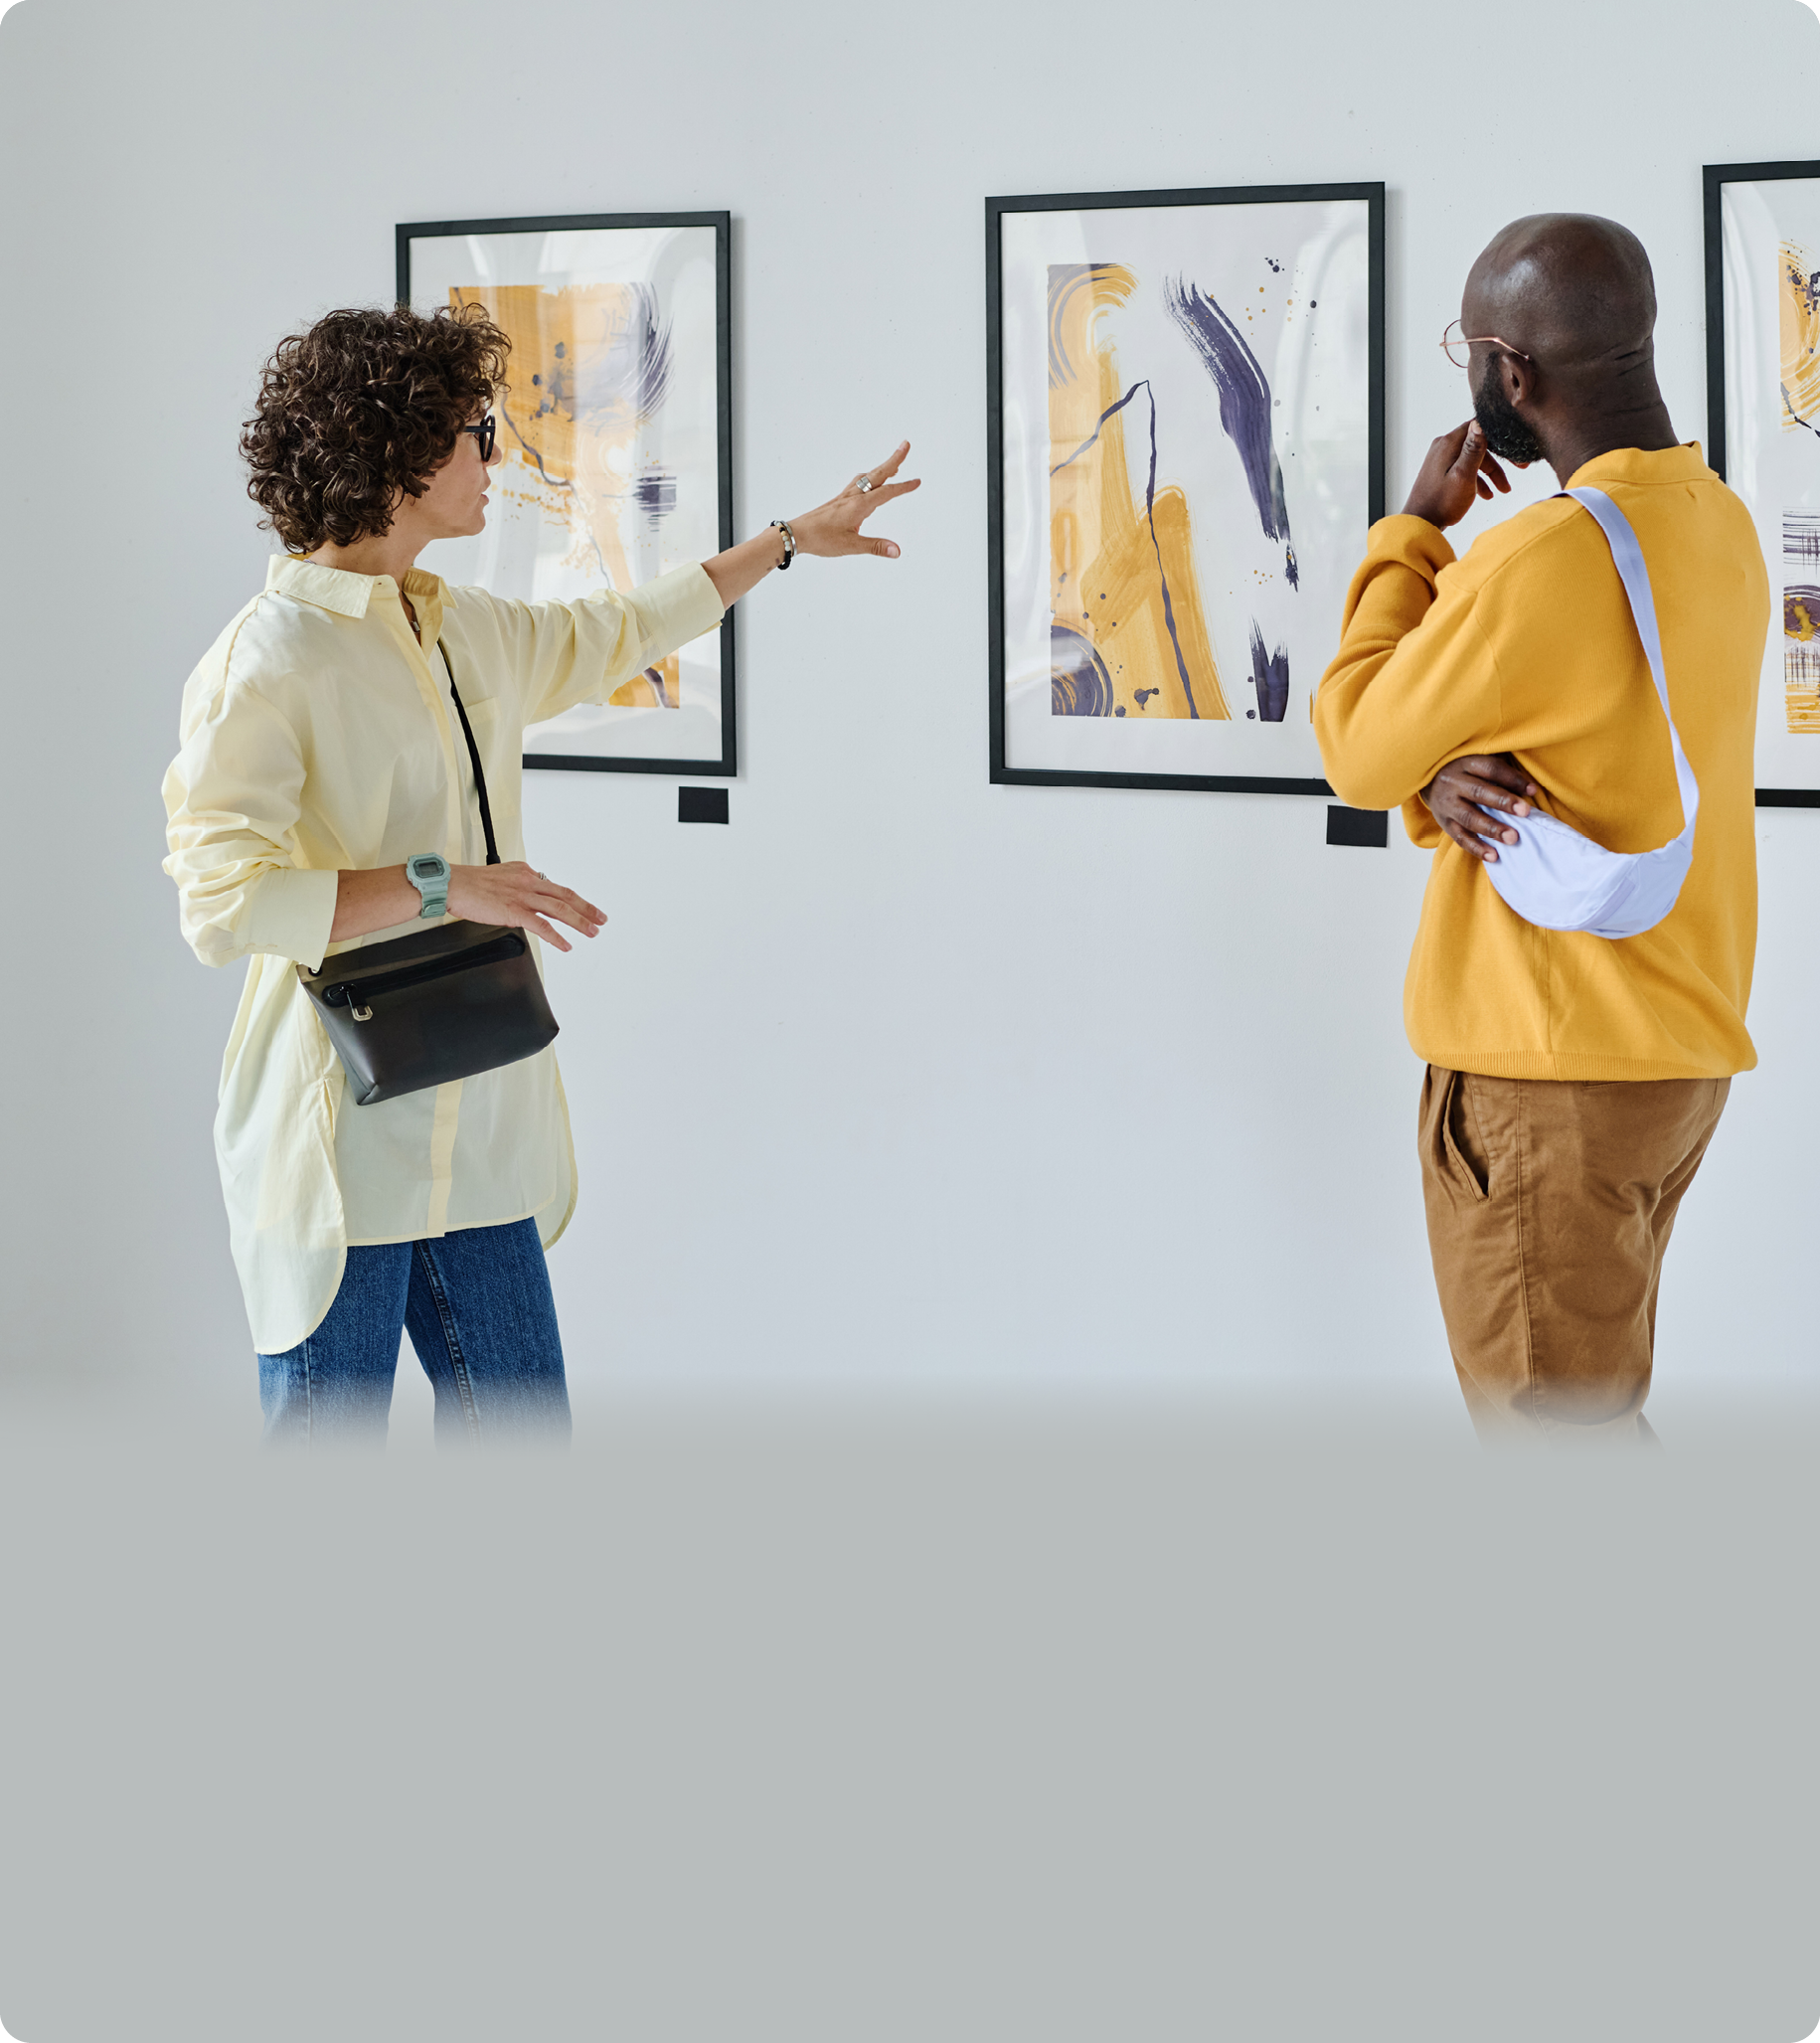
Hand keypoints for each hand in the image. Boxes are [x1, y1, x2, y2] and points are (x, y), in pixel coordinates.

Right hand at [446, 860, 604, 952]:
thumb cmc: (468, 883)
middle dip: (587, 908)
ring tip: (592, 931)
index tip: (583, 907)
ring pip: (560, 908)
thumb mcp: (498, 877)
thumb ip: (515, 887)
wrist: (451, 884)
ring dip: (580, 921)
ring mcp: (522, 896)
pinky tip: (566, 945)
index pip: (554, 886)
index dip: (571, 899)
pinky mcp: (514, 911)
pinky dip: (557, 937)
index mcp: (524, 872)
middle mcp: (527, 881)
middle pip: (565, 894)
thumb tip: (524, 901)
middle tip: (601, 918)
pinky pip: (542, 926)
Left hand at [789, 442, 921, 559]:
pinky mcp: (839, 500)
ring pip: (868, 477)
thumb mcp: (851, 546)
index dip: (903, 487)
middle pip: (878, 474)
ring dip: (882, 469)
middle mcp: (853, 496)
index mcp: (859, 505)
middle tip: (906, 445)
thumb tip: (897, 550)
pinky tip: (869, 483)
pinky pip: (858, 483)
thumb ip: (875, 546)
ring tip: (894, 465)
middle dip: (894, 459)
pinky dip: (869, 478)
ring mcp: (845, 496)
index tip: (917, 481)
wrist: (797, 534)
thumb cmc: (821, 539)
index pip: (886, 493)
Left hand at [1402, 420, 1519, 530]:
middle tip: (1520, 468)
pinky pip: (1464, 469)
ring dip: (1490, 473)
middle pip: (1479, 444)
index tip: (1514, 450)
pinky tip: (1487, 495)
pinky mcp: (1441, 471)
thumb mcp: (1463, 475)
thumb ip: (1473, 449)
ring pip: (1473, 459)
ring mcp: (1441, 458)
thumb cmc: (1441, 503)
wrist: (1420, 525)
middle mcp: (1443, 446)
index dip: (1500, 436)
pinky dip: (1477, 479)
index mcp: (1449, 443)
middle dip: (1498, 459)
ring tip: (1503, 491)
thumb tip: (1480, 422)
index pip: (1479, 426)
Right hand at [1420, 754, 1539, 862]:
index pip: (1491, 769)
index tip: (1532, 790)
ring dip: (1492, 829)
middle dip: (1503, 802)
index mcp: (1465, 764)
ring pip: (1469, 817)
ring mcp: (1447, 805)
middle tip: (1525, 812)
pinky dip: (1477, 848)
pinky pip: (1460, 837)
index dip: (1512, 779)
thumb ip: (1500, 773)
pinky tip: (1493, 856)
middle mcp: (1453, 783)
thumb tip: (1530, 790)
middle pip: (1479, 792)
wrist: (1430, 781)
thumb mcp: (1478, 765)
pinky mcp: (1444, 824)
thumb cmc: (1465, 773)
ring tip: (1512, 838)